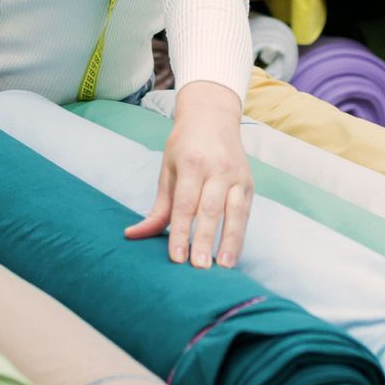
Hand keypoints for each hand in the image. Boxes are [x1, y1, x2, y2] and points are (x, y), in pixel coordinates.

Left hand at [125, 81, 252, 268]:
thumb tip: (134, 234)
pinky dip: (240, 235)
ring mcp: (237, 176)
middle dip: (203, 240)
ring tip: (223, 267)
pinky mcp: (250, 183)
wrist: (213, 116)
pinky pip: (246, 213)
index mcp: (192, 163)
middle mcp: (218, 169)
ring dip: (229, 242)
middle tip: (198, 268)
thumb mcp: (167, 170)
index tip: (176, 258)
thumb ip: (157, 207)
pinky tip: (233, 255)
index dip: (181, 232)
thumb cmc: (185, 146)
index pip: (185, 205)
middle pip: (210, 210)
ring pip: (235, 213)